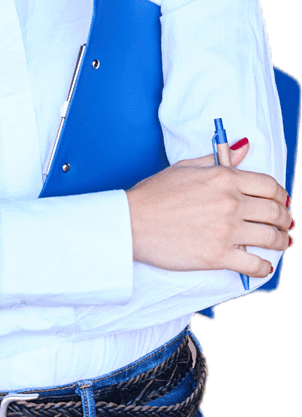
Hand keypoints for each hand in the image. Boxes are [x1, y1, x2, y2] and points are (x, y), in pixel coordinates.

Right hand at [126, 140, 291, 277]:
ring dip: (280, 242)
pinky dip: (264, 268)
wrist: (133, 222)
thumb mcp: (186, 167)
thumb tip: (243, 148)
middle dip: (284, 219)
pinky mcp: (218, 256)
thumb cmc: (155, 193)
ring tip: (280, 243)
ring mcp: (226, 231)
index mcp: (223, 178)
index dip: (281, 195)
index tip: (281, 201)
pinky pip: (255, 265)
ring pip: (270, 238)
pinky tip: (263, 266)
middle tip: (284, 224)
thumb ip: (218, 159)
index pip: (269, 185)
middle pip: (274, 211)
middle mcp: (230, 202)